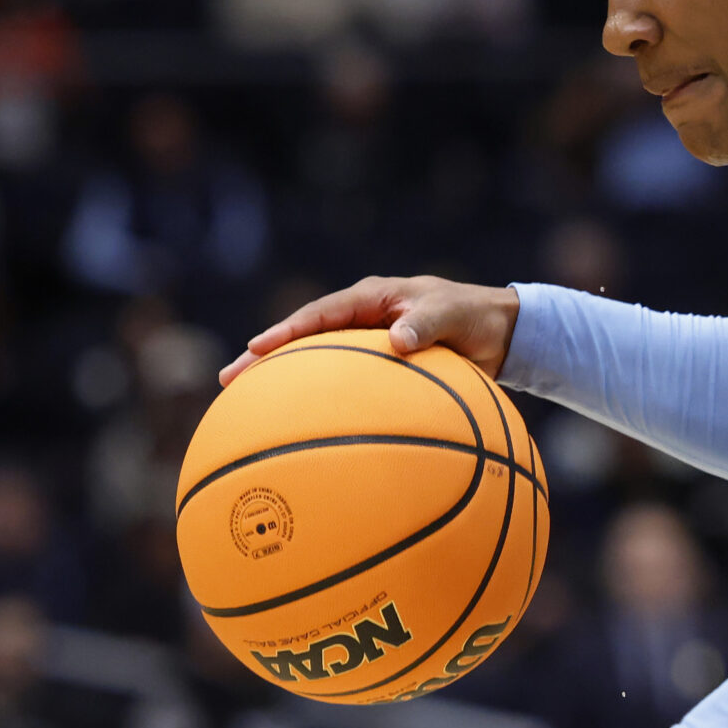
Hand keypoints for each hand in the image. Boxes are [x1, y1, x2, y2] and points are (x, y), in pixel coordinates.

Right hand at [220, 276, 519, 385]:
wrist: (501, 333)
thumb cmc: (475, 317)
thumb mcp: (453, 316)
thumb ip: (427, 325)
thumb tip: (398, 341)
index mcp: (373, 297)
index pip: (320, 313)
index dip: (287, 331)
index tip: (257, 348)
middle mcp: (361, 318)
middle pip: (303, 339)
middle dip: (264, 357)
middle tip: (227, 379)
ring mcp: (365, 342)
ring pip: (314, 362)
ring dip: (282, 382)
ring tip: (243, 408)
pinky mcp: (375, 366)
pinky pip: (340, 383)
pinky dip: (317, 401)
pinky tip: (300, 430)